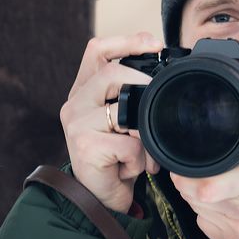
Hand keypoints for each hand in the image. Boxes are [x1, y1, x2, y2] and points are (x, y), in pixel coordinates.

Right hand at [61, 33, 164, 212]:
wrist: (99, 198)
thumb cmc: (115, 158)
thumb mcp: (123, 121)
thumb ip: (131, 96)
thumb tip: (163, 73)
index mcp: (84, 90)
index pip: (97, 50)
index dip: (126, 40)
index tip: (154, 43)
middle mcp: (75, 102)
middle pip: (112, 72)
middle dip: (143, 85)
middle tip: (158, 106)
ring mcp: (76, 123)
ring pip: (123, 108)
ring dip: (144, 132)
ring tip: (144, 152)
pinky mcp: (85, 146)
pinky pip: (128, 144)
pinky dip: (139, 159)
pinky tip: (129, 169)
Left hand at [170, 70, 238, 238]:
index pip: (201, 187)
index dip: (186, 175)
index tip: (185, 164)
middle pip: (193, 197)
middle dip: (191, 181)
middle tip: (201, 169)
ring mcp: (237, 234)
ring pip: (197, 212)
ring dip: (199, 199)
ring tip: (217, 184)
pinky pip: (207, 228)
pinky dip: (209, 216)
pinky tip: (225, 204)